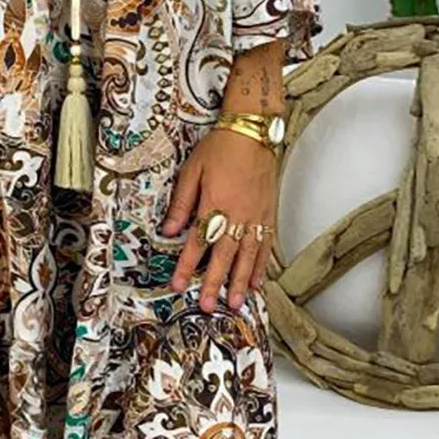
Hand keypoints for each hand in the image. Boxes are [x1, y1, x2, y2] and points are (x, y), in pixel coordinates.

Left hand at [161, 127, 275, 312]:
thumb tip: (169, 230)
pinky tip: (258, 281)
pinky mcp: (268, 213)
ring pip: (248, 255)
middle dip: (214, 283)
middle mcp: (237, 214)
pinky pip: (266, 245)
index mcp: (214, 203)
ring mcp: (256, 216)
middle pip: (224, 255)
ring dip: (241, 281)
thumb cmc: (220, 147)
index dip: (186, 265)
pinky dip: (262, 265)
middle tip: (208, 307)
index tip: (177, 285)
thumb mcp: (192, 170)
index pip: (198, 241)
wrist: (252, 131)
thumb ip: (182, 203)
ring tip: (236, 303)